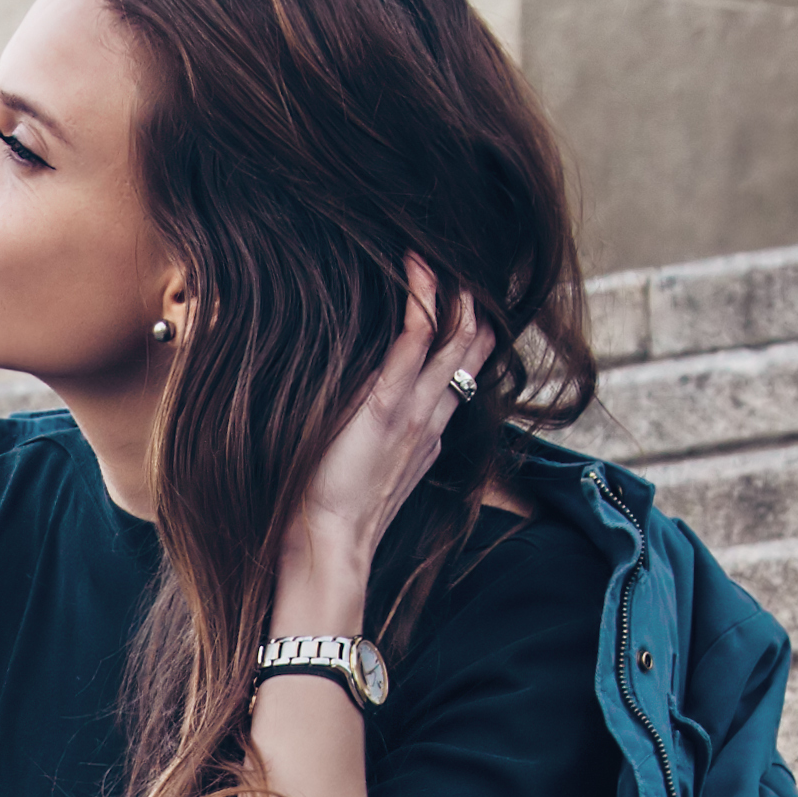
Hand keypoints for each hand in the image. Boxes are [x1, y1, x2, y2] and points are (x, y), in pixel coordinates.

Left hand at [273, 265, 495, 634]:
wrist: (326, 546)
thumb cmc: (328, 507)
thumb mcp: (363, 466)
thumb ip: (374, 435)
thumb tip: (357, 407)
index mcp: (428, 430)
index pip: (465, 368)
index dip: (472, 327)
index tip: (459, 291)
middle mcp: (432, 416)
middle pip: (472, 345)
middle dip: (469, 297)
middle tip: (454, 257)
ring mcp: (415, 409)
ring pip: (456, 336)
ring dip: (451, 290)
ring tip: (436, 251)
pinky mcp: (388, 406)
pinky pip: (418, 339)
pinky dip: (421, 298)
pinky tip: (416, 266)